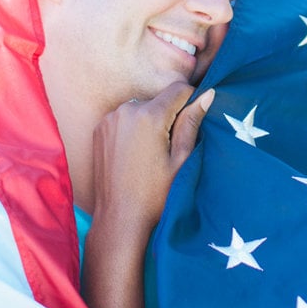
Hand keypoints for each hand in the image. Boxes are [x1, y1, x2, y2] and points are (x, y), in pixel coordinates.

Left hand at [89, 81, 214, 235]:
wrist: (120, 217)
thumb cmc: (155, 194)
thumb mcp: (181, 159)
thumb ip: (191, 123)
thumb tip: (207, 94)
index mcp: (149, 116)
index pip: (178, 90)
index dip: (191, 102)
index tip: (193, 121)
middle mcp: (126, 111)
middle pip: (158, 100)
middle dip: (169, 115)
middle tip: (171, 147)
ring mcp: (109, 120)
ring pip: (141, 108)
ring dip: (150, 121)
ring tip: (152, 153)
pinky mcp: (99, 130)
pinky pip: (124, 119)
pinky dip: (133, 128)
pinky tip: (136, 154)